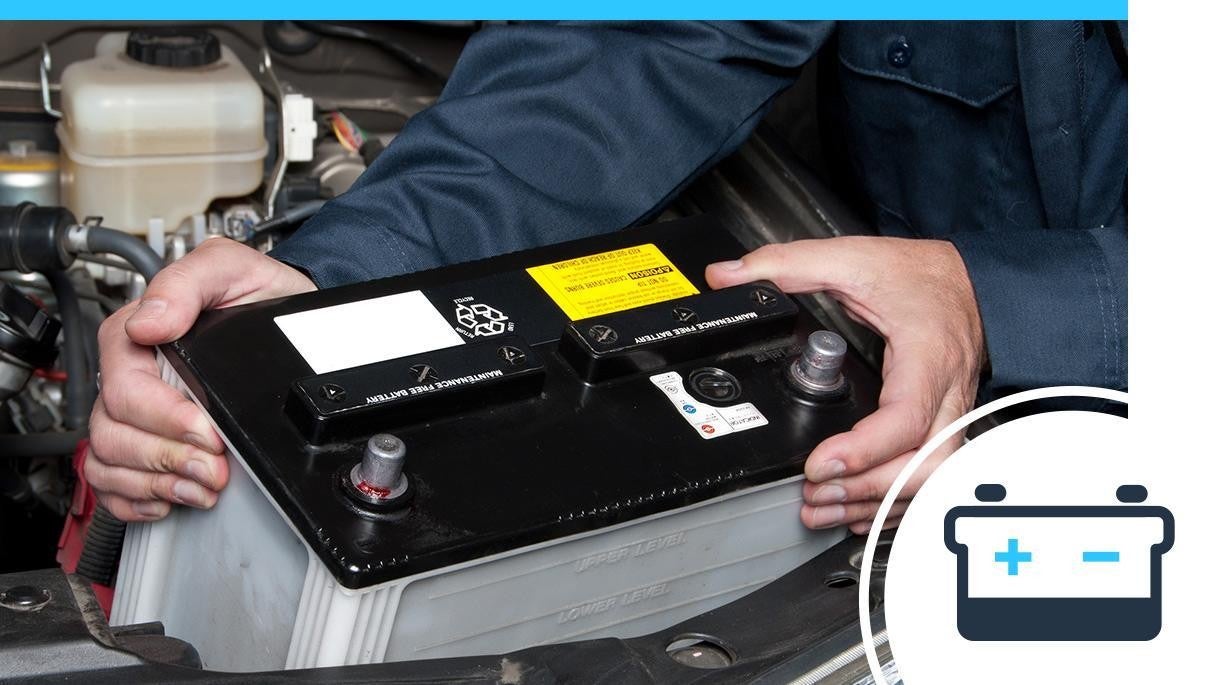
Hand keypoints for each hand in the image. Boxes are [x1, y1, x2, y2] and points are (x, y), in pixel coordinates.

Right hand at [85, 238, 315, 521]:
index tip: (206, 430)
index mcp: (137, 334)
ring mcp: (136, 412)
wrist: (289, 317)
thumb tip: (151, 321)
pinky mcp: (149, 440)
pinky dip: (138, 498)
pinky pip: (114, 483)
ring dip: (157, 482)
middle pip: (114, 433)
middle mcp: (132, 376)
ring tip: (203, 484)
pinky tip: (172, 496)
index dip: (164, 417)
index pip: (124, 388)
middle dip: (167, 457)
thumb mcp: (232, 268)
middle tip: (214, 467)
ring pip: (109, 461)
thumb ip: (189, 282)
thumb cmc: (259, 294)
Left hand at [706, 237, 984, 533]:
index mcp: (927, 357)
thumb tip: (727, 276)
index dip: (863, 450)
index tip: (818, 464)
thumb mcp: (852, 258)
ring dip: (876, 503)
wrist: (974, 280)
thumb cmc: (923, 276)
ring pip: (930, 480)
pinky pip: (931, 479)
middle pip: (921, 465)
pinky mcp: (947, 427)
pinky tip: (859, 510)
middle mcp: (948, 395)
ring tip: (824, 509)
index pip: (905, 419)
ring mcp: (952, 415)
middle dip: (865, 490)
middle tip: (813, 495)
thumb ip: (788, 264)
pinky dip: (895, 502)